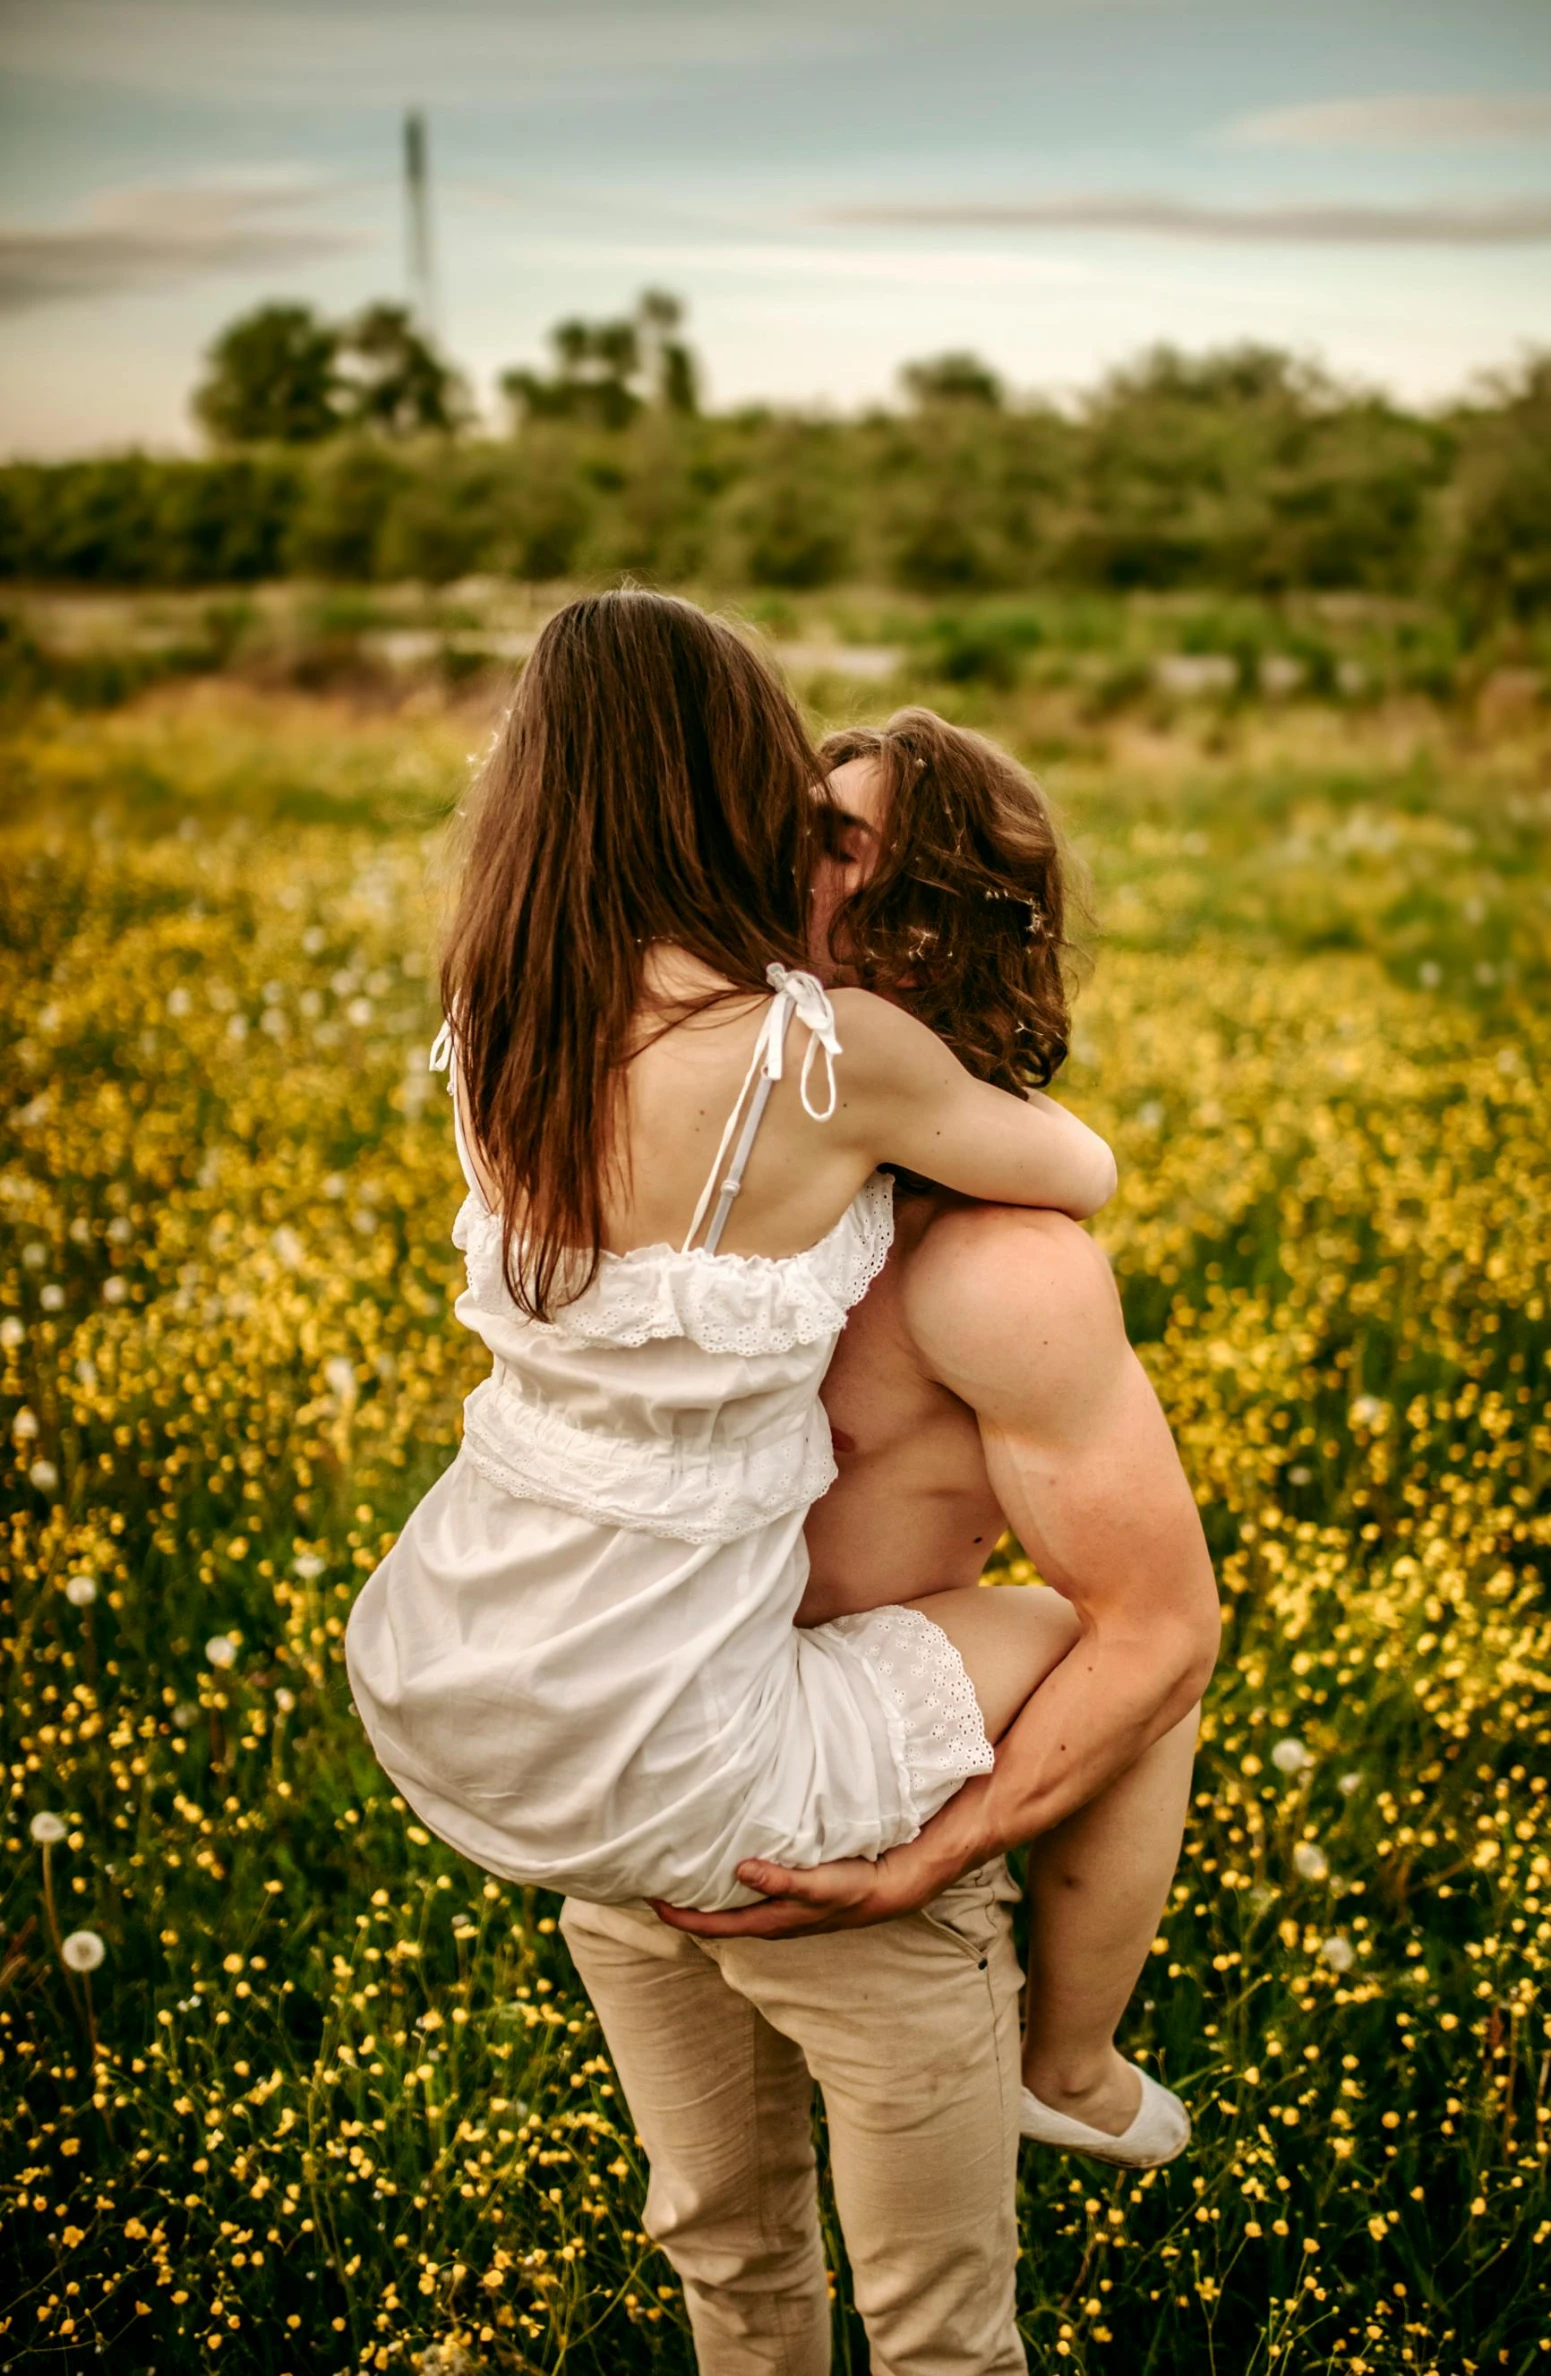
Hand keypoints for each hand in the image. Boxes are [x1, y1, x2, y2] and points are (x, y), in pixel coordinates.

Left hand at [651, 1834, 951, 1940]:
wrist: (885, 1891)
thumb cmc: (850, 1889)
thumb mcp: (816, 1884)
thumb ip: (780, 1880)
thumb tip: (740, 1870)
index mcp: (767, 1922)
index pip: (711, 1926)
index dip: (678, 1917)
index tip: (649, 1900)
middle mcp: (767, 1919)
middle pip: (714, 1919)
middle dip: (684, 1905)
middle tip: (655, 1880)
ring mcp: (776, 1910)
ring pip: (729, 1907)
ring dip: (705, 1893)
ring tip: (681, 1869)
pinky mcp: (786, 1896)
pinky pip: (746, 1893)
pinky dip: (727, 1882)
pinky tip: (723, 1863)